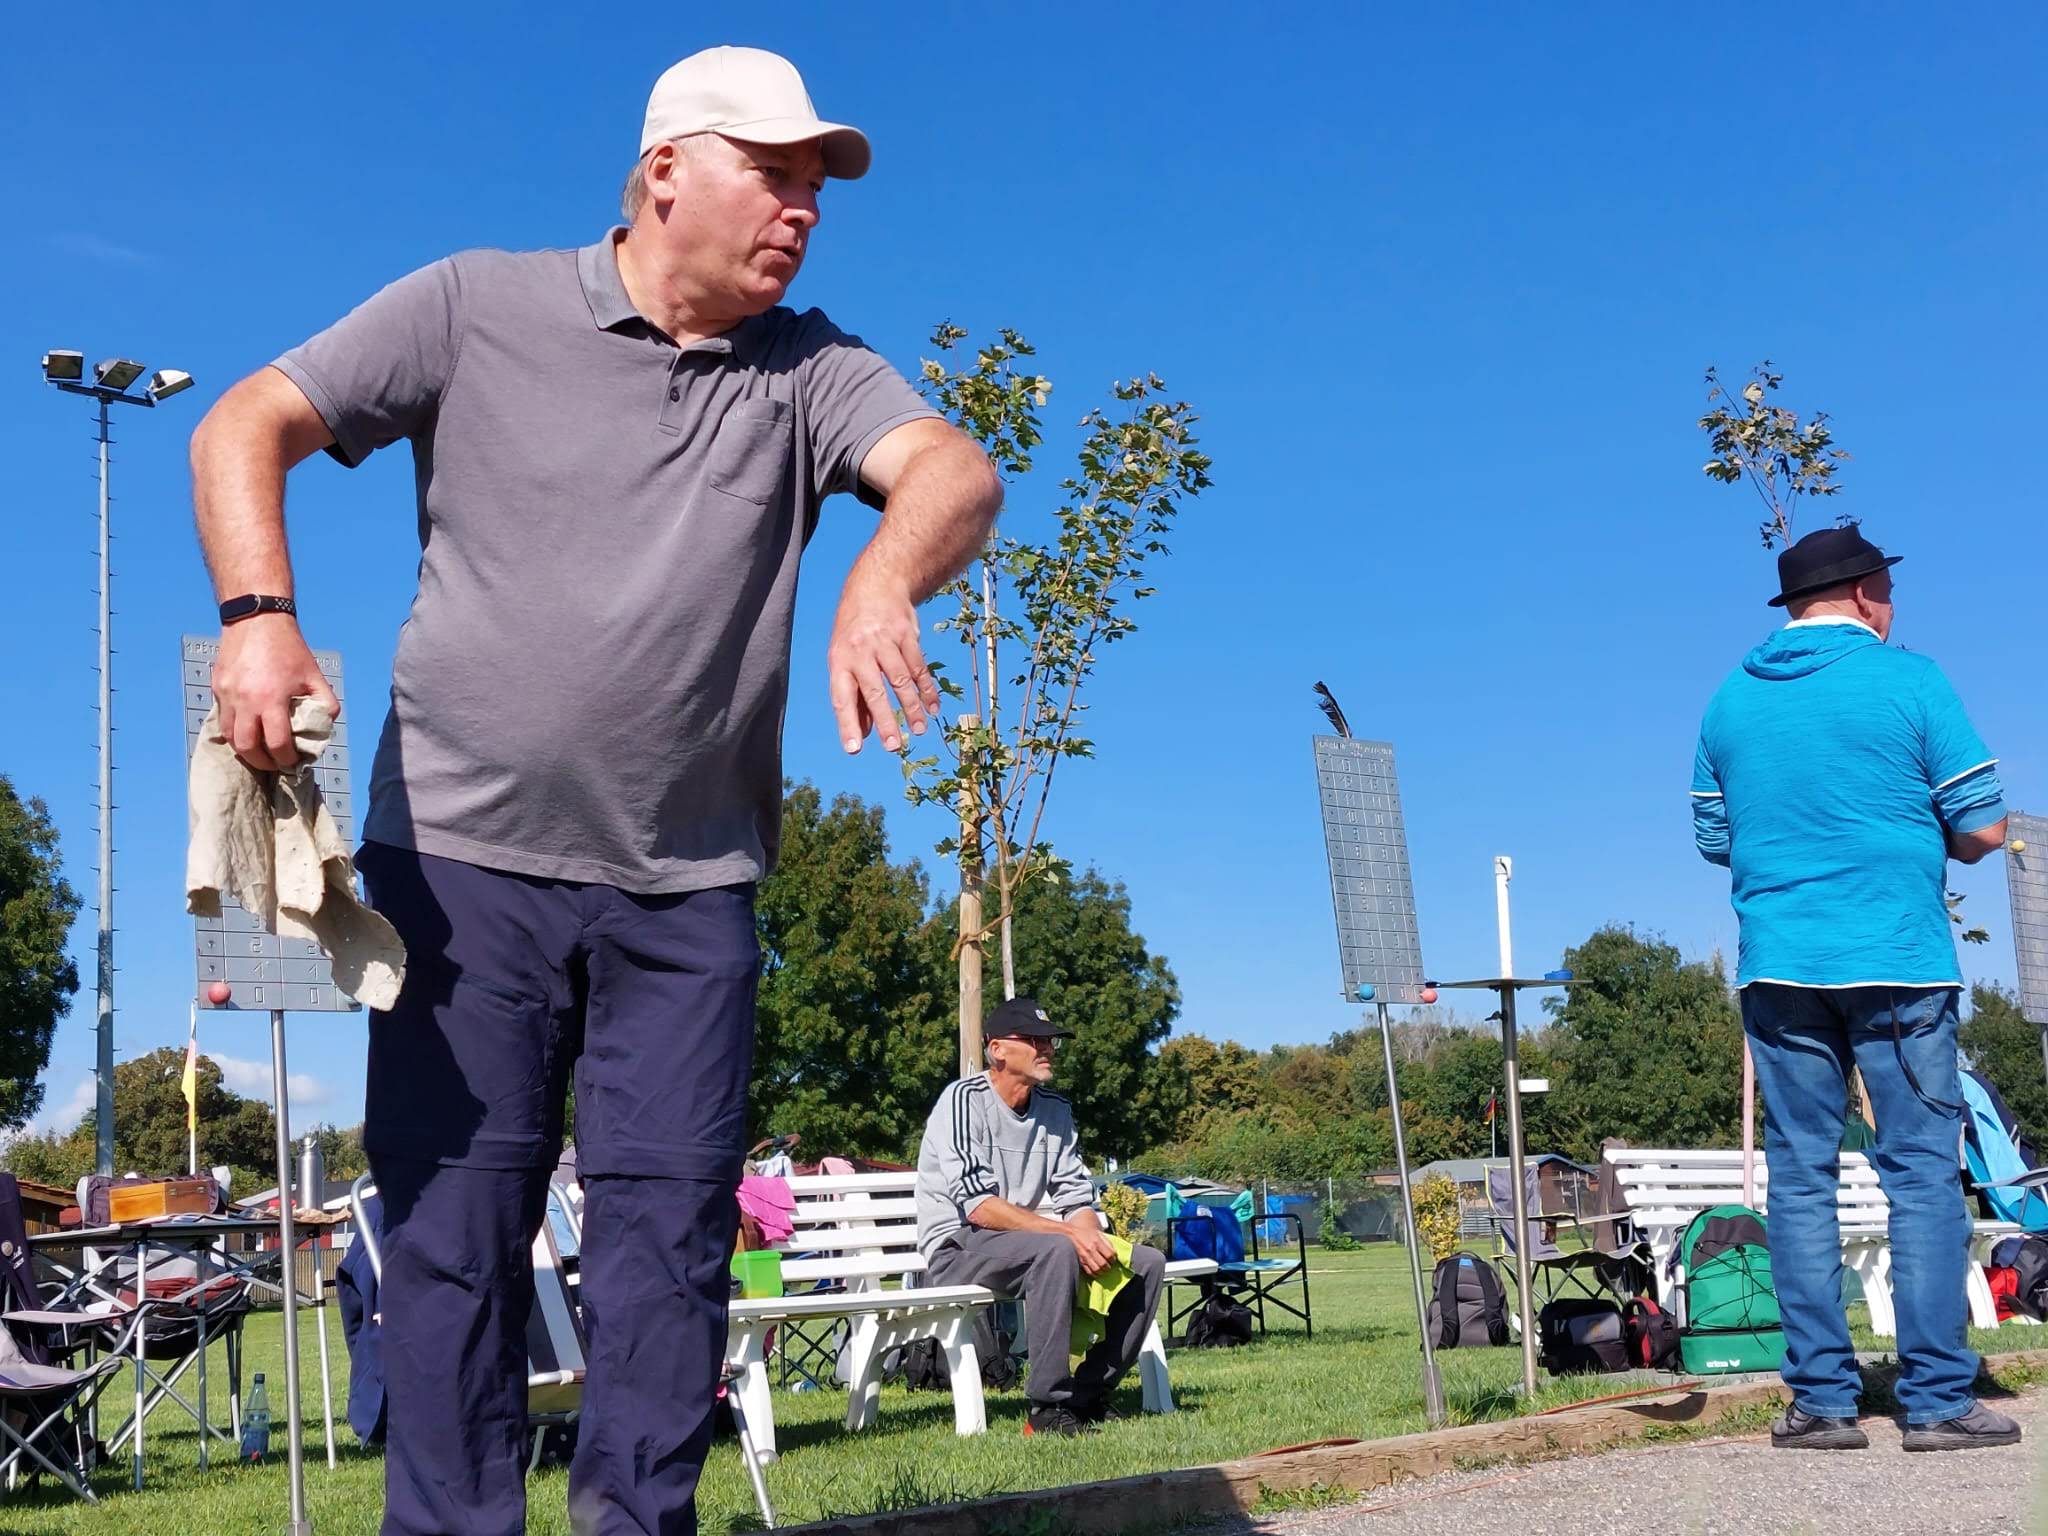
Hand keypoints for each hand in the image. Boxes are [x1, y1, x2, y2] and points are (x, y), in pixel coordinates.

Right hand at [212, 613, 337, 771]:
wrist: (256, 619)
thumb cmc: (289, 649)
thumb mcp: (315, 675)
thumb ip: (325, 703)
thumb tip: (325, 727)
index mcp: (271, 699)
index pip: (277, 743)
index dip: (286, 758)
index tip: (293, 761)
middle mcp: (244, 701)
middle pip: (247, 748)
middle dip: (262, 762)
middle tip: (274, 764)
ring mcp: (226, 695)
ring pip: (230, 737)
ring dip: (244, 749)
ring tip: (259, 752)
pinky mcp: (216, 688)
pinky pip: (222, 719)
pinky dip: (234, 731)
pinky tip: (247, 731)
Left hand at [827, 564, 938, 753]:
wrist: (876, 585)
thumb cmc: (855, 631)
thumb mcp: (844, 658)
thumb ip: (854, 696)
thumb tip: (862, 734)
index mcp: (839, 660)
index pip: (842, 697)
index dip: (848, 723)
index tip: (854, 749)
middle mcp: (860, 651)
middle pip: (874, 691)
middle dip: (885, 721)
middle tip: (893, 747)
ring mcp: (884, 642)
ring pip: (901, 680)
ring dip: (911, 708)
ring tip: (918, 731)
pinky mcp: (907, 635)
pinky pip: (919, 667)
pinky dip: (927, 689)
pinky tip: (932, 708)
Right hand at [1067, 1220, 1115, 1276]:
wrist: (1070, 1232)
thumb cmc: (1086, 1232)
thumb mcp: (1098, 1233)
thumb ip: (1107, 1242)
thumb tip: (1114, 1253)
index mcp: (1097, 1241)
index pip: (1110, 1255)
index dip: (1113, 1259)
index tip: (1113, 1259)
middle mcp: (1090, 1250)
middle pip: (1104, 1264)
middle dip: (1108, 1266)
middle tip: (1109, 1265)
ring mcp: (1084, 1256)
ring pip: (1097, 1270)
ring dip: (1102, 1271)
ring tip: (1103, 1269)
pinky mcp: (1080, 1261)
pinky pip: (1089, 1271)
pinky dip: (1094, 1273)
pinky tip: (1096, 1271)